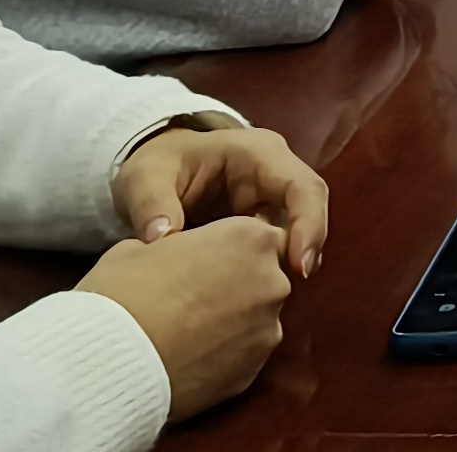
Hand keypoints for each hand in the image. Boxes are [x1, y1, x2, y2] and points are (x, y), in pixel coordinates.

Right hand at [80, 218, 291, 421]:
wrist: (108, 363)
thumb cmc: (121, 295)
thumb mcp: (140, 246)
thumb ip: (177, 245)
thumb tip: (173, 255)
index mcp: (249, 238)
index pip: (261, 236)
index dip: (232, 249)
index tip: (204, 262)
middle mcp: (272, 281)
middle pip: (265, 277)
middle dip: (237, 285)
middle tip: (192, 298)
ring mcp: (267, 329)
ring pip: (257, 319)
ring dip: (232, 322)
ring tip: (186, 332)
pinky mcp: (253, 371)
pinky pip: (244, 355)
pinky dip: (224, 355)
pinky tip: (188, 357)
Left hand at [113, 123, 329, 278]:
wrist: (153, 173)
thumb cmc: (156, 166)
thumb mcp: (145, 177)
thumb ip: (153, 205)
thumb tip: (163, 240)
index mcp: (258, 154)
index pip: (302, 187)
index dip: (309, 224)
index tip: (298, 266)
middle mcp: (275, 176)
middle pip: (311, 212)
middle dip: (305, 251)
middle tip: (286, 292)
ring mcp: (271, 203)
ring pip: (297, 235)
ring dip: (286, 266)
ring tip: (264, 302)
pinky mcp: (262, 226)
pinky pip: (276, 249)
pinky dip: (267, 273)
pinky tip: (248, 299)